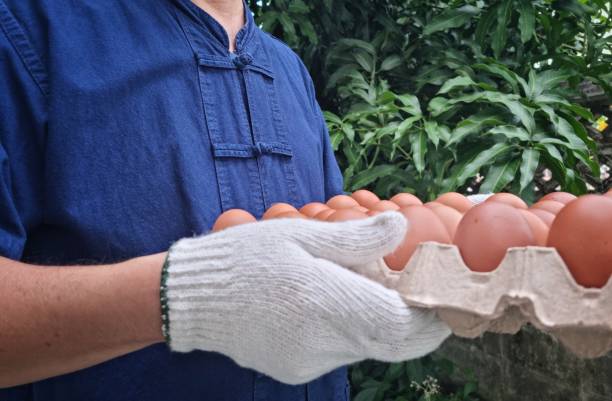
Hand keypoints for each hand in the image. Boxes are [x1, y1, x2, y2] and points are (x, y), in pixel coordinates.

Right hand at [163, 212, 449, 383]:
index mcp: (325, 304)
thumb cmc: (245, 258)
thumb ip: (355, 238)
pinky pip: (340, 352)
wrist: (192, 299)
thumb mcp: (299, 236)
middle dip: (411, 319)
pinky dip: (349, 330)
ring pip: (367, 346)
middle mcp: (321, 343)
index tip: (442, 294)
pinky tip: (328, 304)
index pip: (403, 326)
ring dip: (376, 321)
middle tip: (410, 287)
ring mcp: (308, 363)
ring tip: (361, 286)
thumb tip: (401, 227)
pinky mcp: (296, 370)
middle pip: (391, 341)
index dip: (431, 315)